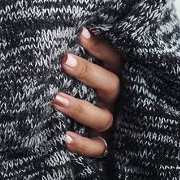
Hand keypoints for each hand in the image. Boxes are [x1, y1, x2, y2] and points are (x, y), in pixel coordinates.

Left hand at [54, 28, 118, 157]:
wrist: (123, 136)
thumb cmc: (93, 92)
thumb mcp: (97, 73)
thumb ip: (86, 57)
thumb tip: (73, 31)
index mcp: (120, 79)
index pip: (115, 60)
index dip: (101, 46)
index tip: (81, 33)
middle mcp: (120, 101)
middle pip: (111, 85)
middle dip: (87, 72)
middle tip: (64, 60)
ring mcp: (115, 124)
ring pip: (102, 117)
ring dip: (79, 108)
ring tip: (56, 99)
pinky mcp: (108, 146)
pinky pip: (98, 148)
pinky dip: (83, 144)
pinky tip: (65, 137)